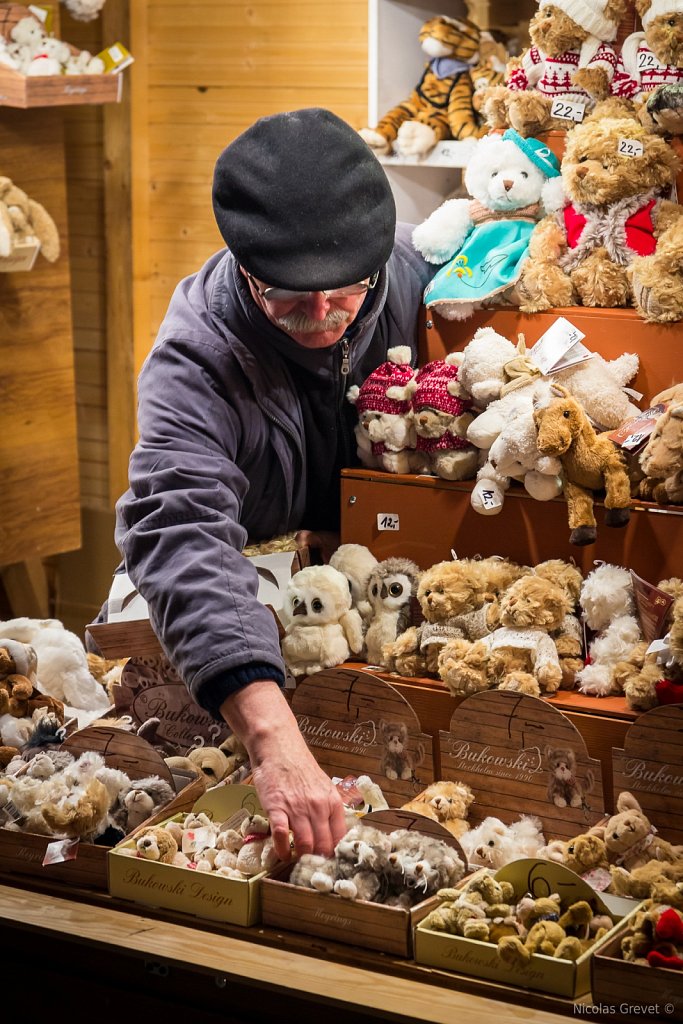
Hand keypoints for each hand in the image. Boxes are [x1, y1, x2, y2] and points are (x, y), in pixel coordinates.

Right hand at [220, 680, 346, 860]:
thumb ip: (327, 809)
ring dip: (301, 858)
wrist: (278, 747)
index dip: (335, 855)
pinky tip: (282, 854)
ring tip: (297, 863)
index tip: (330, 864)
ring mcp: (298, 808)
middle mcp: (318, 807)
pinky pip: (282, 836)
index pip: (340, 838)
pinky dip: (282, 850)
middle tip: (312, 869)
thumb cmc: (299, 767)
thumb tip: (331, 834)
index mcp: (333, 802)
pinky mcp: (277, 808)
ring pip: (305, 845)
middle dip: (318, 861)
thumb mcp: (322, 786)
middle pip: (323, 845)